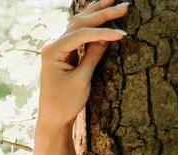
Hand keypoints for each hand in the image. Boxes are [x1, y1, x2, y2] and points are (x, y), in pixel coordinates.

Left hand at [36, 0, 130, 134]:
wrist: (53, 120)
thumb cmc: (65, 104)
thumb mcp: (82, 80)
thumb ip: (93, 56)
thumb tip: (106, 38)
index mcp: (53, 51)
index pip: (81, 34)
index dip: (103, 33)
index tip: (123, 35)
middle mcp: (53, 45)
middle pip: (80, 23)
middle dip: (102, 14)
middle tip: (124, 6)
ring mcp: (57, 48)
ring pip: (78, 24)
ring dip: (96, 12)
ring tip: (113, 1)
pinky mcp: (63, 53)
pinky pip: (78, 33)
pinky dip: (91, 23)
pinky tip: (99, 13)